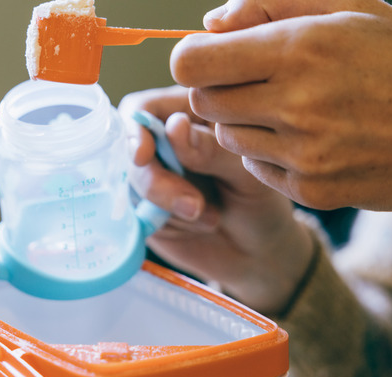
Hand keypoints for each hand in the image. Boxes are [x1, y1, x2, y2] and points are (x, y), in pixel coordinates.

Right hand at [119, 86, 313, 314]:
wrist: (259, 250)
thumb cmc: (260, 200)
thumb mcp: (245, 172)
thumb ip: (210, 149)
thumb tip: (174, 126)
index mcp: (188, 114)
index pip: (143, 110)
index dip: (136, 130)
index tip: (142, 157)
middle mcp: (162, 142)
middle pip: (131, 151)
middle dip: (157, 182)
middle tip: (194, 205)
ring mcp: (150, 175)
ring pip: (133, 184)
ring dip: (168, 205)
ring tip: (209, 216)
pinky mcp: (144, 209)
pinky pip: (137, 213)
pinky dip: (167, 223)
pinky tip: (198, 226)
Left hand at [170, 0, 391, 210]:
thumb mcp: (346, 7)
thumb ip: (270, 3)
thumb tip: (209, 24)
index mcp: (300, 49)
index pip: (191, 63)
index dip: (193, 58)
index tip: (211, 56)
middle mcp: (297, 104)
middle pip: (202, 102)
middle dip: (217, 88)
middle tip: (255, 81)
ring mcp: (304, 153)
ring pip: (226, 137)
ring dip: (243, 121)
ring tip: (290, 108)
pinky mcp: (312, 189)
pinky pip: (255, 167)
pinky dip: (268, 153)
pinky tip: (307, 138)